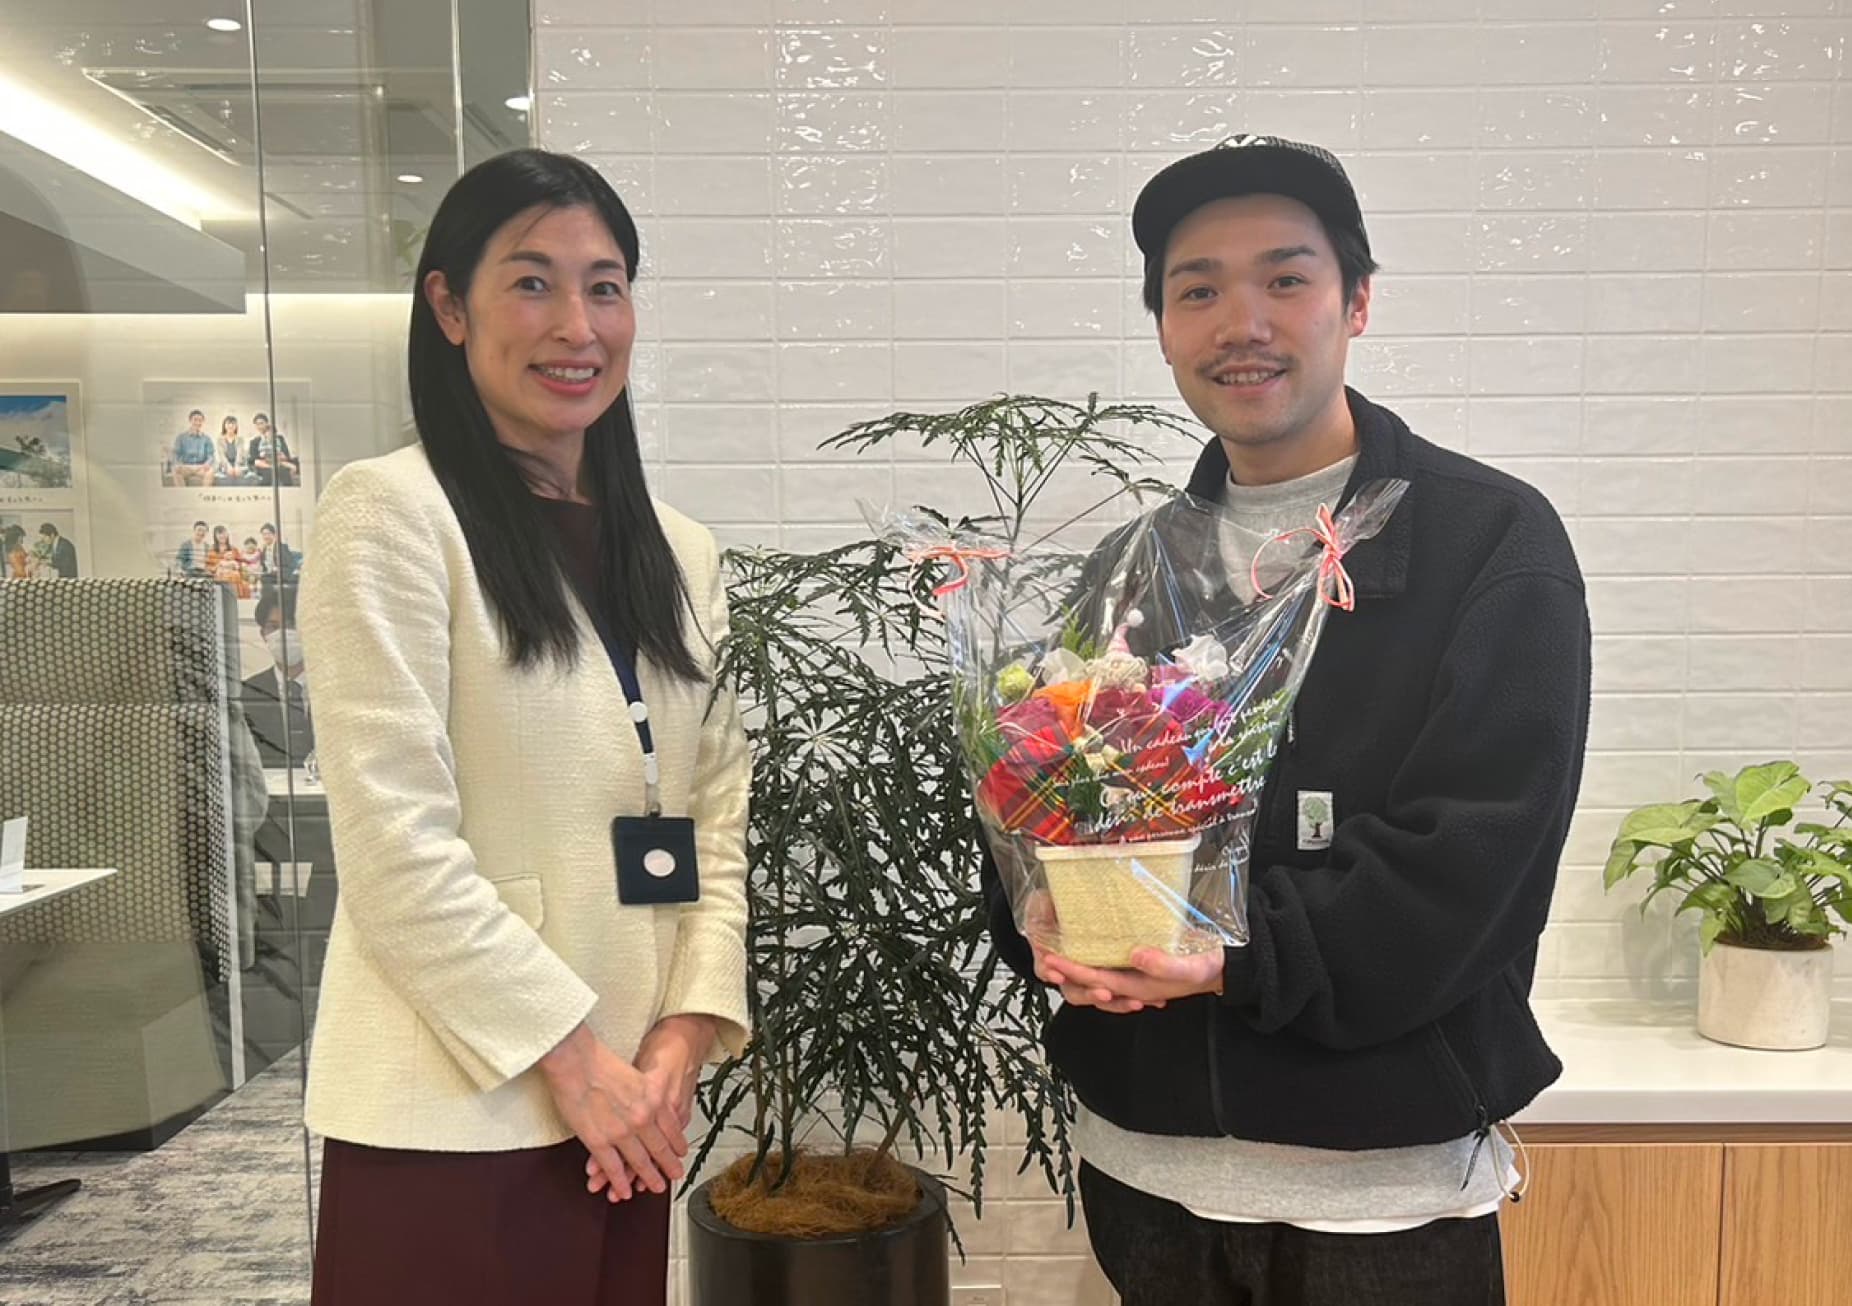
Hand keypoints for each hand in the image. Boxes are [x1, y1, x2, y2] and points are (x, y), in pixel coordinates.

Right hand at [583, 1015, 714, 1198]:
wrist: (576, 1061)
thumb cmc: (601, 1061)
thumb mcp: (639, 1074)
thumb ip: (649, 1092)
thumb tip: (655, 1102)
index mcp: (654, 1099)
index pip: (672, 1129)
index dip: (677, 1145)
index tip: (681, 1153)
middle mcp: (643, 1118)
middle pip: (660, 1149)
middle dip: (669, 1165)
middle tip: (675, 1175)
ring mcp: (622, 1133)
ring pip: (640, 1163)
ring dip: (649, 1178)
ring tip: (656, 1188)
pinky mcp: (599, 1142)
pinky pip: (614, 1168)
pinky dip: (620, 1182)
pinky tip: (625, 1191)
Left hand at [1034, 946, 1223, 1013]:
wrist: (1226, 968)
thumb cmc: (1210, 967)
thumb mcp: (1192, 966)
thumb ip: (1165, 964)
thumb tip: (1135, 955)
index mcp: (1140, 987)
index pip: (1098, 981)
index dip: (1074, 971)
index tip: (1052, 959)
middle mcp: (1134, 984)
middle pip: (1092, 983)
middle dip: (1068, 972)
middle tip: (1044, 955)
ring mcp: (1137, 976)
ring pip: (1099, 977)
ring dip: (1078, 968)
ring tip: (1059, 952)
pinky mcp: (1142, 965)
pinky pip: (1112, 967)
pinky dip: (1096, 961)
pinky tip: (1088, 948)